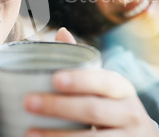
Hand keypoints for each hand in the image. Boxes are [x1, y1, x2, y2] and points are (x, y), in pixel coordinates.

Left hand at [25, 27, 158, 135]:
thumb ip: (83, 65)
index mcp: (122, 89)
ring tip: (29, 132)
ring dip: (57, 136)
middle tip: (28, 102)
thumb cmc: (114, 108)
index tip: (54, 79)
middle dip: (59, 106)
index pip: (104, 81)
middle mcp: (129, 113)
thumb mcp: (106, 88)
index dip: (80, 80)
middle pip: (93, 109)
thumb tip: (60, 32)